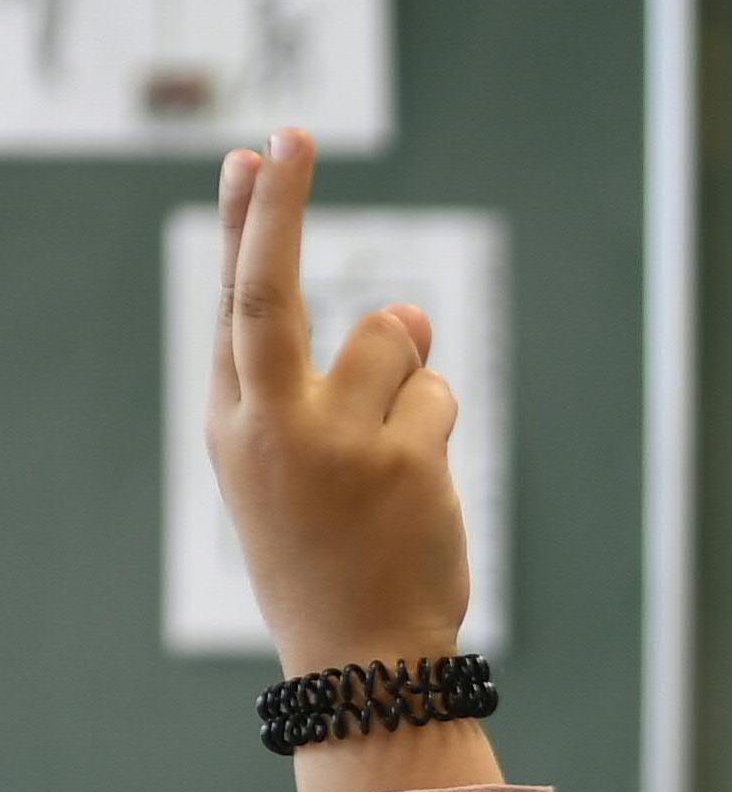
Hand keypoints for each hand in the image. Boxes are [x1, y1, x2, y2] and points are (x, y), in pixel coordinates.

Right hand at [204, 129, 470, 674]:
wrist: (360, 657)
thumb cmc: (328, 558)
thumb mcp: (297, 470)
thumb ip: (338, 383)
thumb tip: (410, 307)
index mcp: (231, 423)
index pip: (234, 302)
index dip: (246, 224)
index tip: (252, 156)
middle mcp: (271, 424)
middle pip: (272, 289)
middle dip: (280, 206)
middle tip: (290, 134)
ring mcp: (336, 441)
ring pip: (392, 341)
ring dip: (410, 375)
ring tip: (392, 455)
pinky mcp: (404, 462)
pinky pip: (440, 396)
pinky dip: (439, 423)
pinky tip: (420, 485)